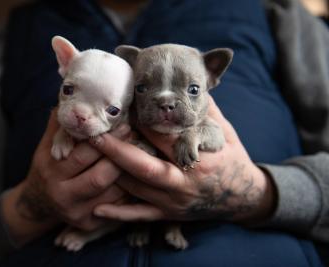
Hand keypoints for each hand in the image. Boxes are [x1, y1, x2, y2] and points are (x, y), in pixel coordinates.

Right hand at [2, 109, 130, 245]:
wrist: (38, 201)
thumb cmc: (48, 167)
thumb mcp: (46, 146)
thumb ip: (60, 125)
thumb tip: (74, 98)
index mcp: (51, 172)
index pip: (82, 155)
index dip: (105, 140)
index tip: (124, 125)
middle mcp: (63, 196)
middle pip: (100, 177)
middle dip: (121, 156)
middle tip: (137, 138)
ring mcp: (77, 213)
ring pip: (112, 194)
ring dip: (130, 174)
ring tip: (142, 154)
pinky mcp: (89, 224)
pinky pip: (116, 206)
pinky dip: (129, 190)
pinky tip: (137, 175)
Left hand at [90, 97, 275, 222]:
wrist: (245, 198)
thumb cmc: (233, 159)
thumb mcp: (225, 132)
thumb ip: (204, 110)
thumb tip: (188, 84)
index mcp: (200, 158)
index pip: (164, 138)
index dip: (140, 123)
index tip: (121, 110)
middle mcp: (185, 183)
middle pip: (143, 165)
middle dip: (115, 149)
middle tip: (93, 133)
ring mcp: (175, 202)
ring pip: (136, 188)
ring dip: (110, 172)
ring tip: (88, 158)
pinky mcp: (170, 215)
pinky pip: (140, 217)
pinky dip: (118, 214)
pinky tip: (96, 209)